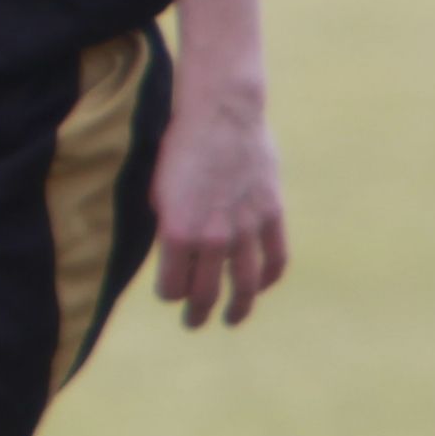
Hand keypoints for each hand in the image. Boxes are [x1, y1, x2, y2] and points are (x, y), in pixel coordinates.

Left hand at [150, 94, 289, 327]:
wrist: (221, 113)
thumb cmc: (181, 148)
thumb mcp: (159, 192)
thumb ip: (168, 229)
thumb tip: (175, 257)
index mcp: (177, 233)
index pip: (171, 287)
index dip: (169, 294)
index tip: (170, 293)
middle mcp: (212, 238)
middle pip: (206, 293)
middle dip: (198, 312)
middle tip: (194, 322)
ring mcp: (245, 229)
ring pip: (245, 285)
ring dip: (237, 308)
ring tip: (231, 319)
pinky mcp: (272, 214)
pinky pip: (275, 259)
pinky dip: (269, 278)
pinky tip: (262, 286)